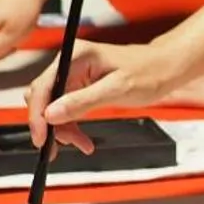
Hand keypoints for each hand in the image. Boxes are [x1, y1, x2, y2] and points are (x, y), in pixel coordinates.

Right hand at [25, 39, 175, 152]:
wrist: (166, 69)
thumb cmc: (148, 72)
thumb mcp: (117, 89)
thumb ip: (82, 101)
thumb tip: (50, 114)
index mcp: (76, 56)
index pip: (43, 86)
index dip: (37, 115)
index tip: (41, 138)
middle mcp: (70, 63)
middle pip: (44, 98)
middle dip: (50, 125)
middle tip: (59, 148)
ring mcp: (74, 75)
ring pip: (53, 108)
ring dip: (62, 129)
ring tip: (82, 145)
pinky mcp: (81, 87)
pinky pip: (66, 110)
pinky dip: (71, 126)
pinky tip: (82, 141)